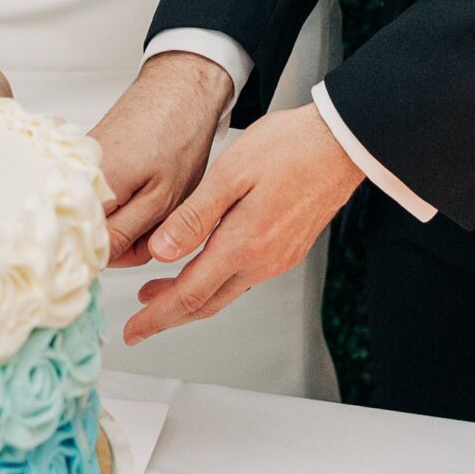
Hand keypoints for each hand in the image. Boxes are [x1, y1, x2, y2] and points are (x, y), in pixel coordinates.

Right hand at [93, 55, 234, 266]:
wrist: (178, 89)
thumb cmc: (175, 134)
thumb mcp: (161, 199)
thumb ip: (126, 236)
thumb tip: (97, 263)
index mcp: (90, 193)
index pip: (86, 250)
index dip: (119, 255)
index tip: (143, 246)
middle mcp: (74, 181)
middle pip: (92, 236)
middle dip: (129, 239)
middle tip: (161, 218)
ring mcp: (78, 171)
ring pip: (100, 219)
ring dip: (130, 219)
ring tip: (156, 196)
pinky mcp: (86, 165)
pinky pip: (102, 200)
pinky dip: (126, 201)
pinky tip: (146, 185)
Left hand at [123, 105, 360, 346]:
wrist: (341, 143)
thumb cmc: (290, 148)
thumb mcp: (230, 174)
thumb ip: (194, 217)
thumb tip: (160, 252)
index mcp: (243, 244)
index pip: (189, 295)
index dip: (156, 317)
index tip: (134, 330)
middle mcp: (263, 260)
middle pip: (207, 303)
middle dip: (169, 316)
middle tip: (141, 322)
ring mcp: (280, 257)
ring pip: (226, 292)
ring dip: (192, 298)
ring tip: (163, 291)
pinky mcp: (290, 249)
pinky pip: (245, 278)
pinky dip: (217, 283)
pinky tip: (207, 267)